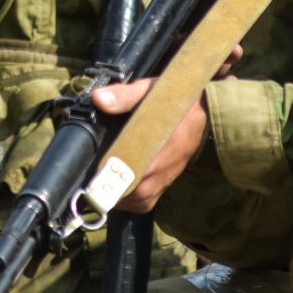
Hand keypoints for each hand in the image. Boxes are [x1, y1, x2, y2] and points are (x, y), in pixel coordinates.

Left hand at [91, 45, 240, 213]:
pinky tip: (120, 192)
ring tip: (101, 189)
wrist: (202, 107)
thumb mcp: (148, 89)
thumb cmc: (172, 97)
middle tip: (91, 183)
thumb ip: (124, 95)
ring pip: (142, 200)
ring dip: (120, 200)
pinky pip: (148, 201)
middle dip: (112, 193)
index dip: (112, 177)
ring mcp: (167, 176)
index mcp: (161, 143)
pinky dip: (132, 202)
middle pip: (137, 193)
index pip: (135, 172)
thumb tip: (99, 99)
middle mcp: (165, 166)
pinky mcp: (168, 180)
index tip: (93, 176)